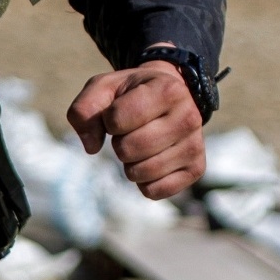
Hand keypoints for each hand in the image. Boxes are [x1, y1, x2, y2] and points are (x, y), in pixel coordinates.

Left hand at [70, 61, 205, 201]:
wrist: (170, 97)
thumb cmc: (132, 94)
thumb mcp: (104, 88)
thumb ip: (84, 110)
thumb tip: (91, 148)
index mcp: (168, 90)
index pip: (115, 120)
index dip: (108, 120)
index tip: (121, 112)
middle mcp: (189, 116)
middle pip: (127, 150)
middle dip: (119, 143)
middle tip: (132, 131)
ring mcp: (195, 145)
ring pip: (140, 173)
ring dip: (130, 164)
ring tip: (142, 145)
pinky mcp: (196, 169)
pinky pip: (154, 191)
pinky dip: (143, 182)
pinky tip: (152, 161)